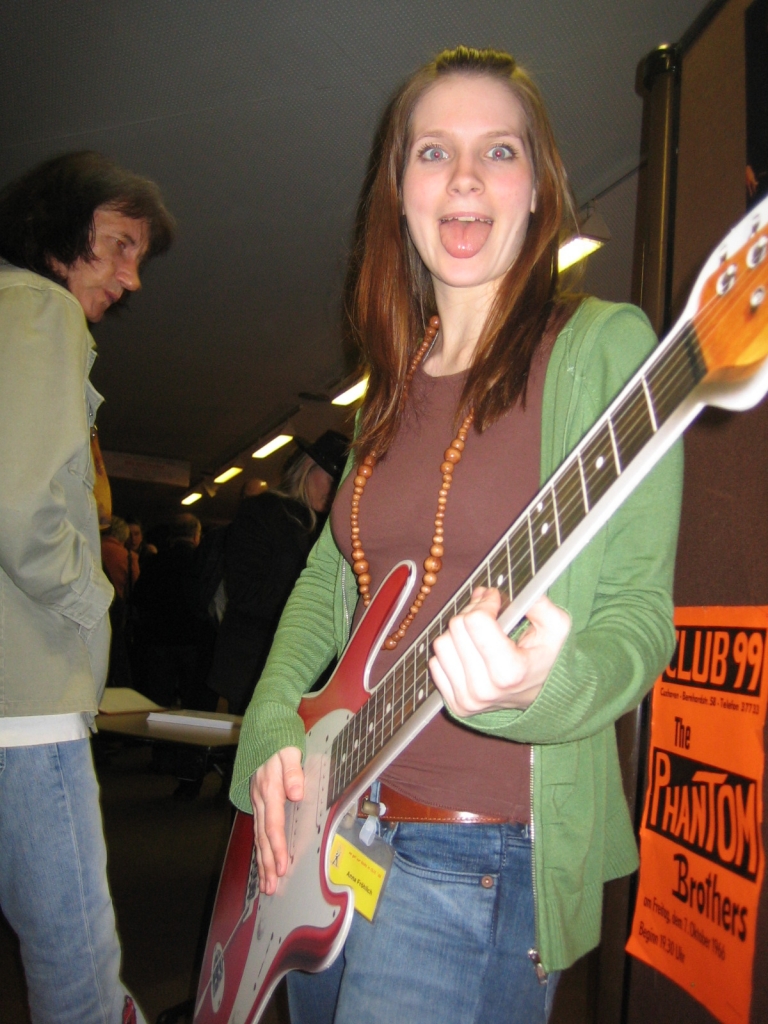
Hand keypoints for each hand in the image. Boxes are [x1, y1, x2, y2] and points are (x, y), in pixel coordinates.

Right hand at [249, 746, 303, 894]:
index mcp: (269, 788)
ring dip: (262, 860)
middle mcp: (260, 797)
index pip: (273, 824)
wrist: (263, 724)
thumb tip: (297, 793)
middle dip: (267, 863)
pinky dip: (260, 846)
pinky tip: (263, 859)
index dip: (277, 847)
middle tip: (271, 887)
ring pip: (258, 835)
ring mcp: (256, 799)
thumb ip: (293, 771)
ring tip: (266, 884)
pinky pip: (258, 827)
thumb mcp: (289, 749)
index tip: (282, 867)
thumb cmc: (279, 737)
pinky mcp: (257, 798)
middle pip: (263, 837)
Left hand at [429, 588, 569, 715]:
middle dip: (472, 611)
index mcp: (509, 672)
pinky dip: (452, 652)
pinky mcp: (455, 705)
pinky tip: (471, 652)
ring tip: (479, 632)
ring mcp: (468, 700)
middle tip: (487, 609)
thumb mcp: (556, 627)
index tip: (495, 598)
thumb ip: (540, 604)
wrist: (541, 695)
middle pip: (456, 628)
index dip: (485, 602)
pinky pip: (435, 664)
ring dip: (459, 632)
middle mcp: (485, 690)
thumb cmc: (547, 658)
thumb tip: (518, 589)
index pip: (475, 621)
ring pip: (441, 644)